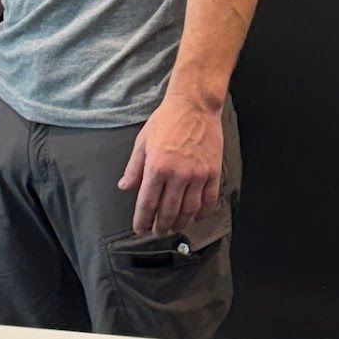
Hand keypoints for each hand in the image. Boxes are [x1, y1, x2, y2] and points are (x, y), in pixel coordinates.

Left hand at [117, 95, 222, 235]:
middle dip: (161, 226)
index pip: (147, 203)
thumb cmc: (166, 121)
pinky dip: (202, 213)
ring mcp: (197, 175)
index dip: (142, 220)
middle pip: (169, 211)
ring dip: (181, 223)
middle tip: (158, 232)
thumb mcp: (142, 141)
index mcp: (156, 167)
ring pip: (189, 210)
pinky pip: (209, 200)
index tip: (140, 229)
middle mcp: (177, 174)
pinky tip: (196, 218)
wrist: (194, 106)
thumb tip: (125, 187)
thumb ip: (133, 168)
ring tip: (174, 228)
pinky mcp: (213, 172)